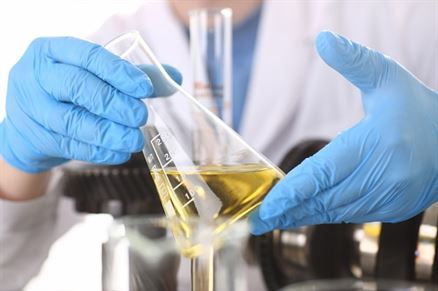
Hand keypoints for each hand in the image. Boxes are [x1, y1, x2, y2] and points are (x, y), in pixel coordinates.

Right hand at [0, 37, 179, 172]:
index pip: (88, 56)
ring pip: (73, 121)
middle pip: (78, 87)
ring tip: (135, 140)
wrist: (30, 120)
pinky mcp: (37, 138)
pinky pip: (72, 146)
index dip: (119, 72)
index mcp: (52, 50)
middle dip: (115, 103)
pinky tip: (120, 152)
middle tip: (141, 116)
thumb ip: (132, 75)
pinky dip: (100, 151)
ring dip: (109, 133)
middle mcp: (38, 76)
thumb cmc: (69, 90)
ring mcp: (33, 108)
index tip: (145, 88)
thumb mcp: (93, 74)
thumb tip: (175, 77)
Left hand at [250, 31, 437, 233]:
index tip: (267, 205)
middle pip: (324, 198)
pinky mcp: (394, 208)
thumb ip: (354, 60)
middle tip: (259, 220)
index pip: (323, 172)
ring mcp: (389, 197)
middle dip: (288, 210)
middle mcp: (383, 176)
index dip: (292, 191)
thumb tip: (324, 39)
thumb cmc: (420, 108)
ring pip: (336, 211)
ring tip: (276, 221)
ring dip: (304, 216)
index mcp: (376, 144)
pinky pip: (352, 215)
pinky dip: (326, 216)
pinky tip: (307, 215)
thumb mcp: (387, 77)